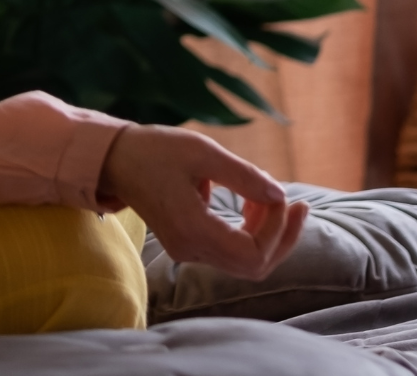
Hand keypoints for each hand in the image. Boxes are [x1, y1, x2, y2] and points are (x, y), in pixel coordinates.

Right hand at [98, 125, 308, 280]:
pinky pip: (232, 251)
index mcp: (192, 230)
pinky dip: (252, 231)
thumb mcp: (203, 153)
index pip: (252, 253)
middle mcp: (190, 249)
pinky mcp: (189, 244)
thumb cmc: (156, 150)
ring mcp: (188, 250)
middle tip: (299, 205)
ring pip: (246, 262)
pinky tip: (256, 203)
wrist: (117, 160)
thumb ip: (244, 176)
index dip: (276, 229)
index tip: (280, 194)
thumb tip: (280, 195)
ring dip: (269, 234)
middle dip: (282, 236)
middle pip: (254, 266)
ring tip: (275, 198)